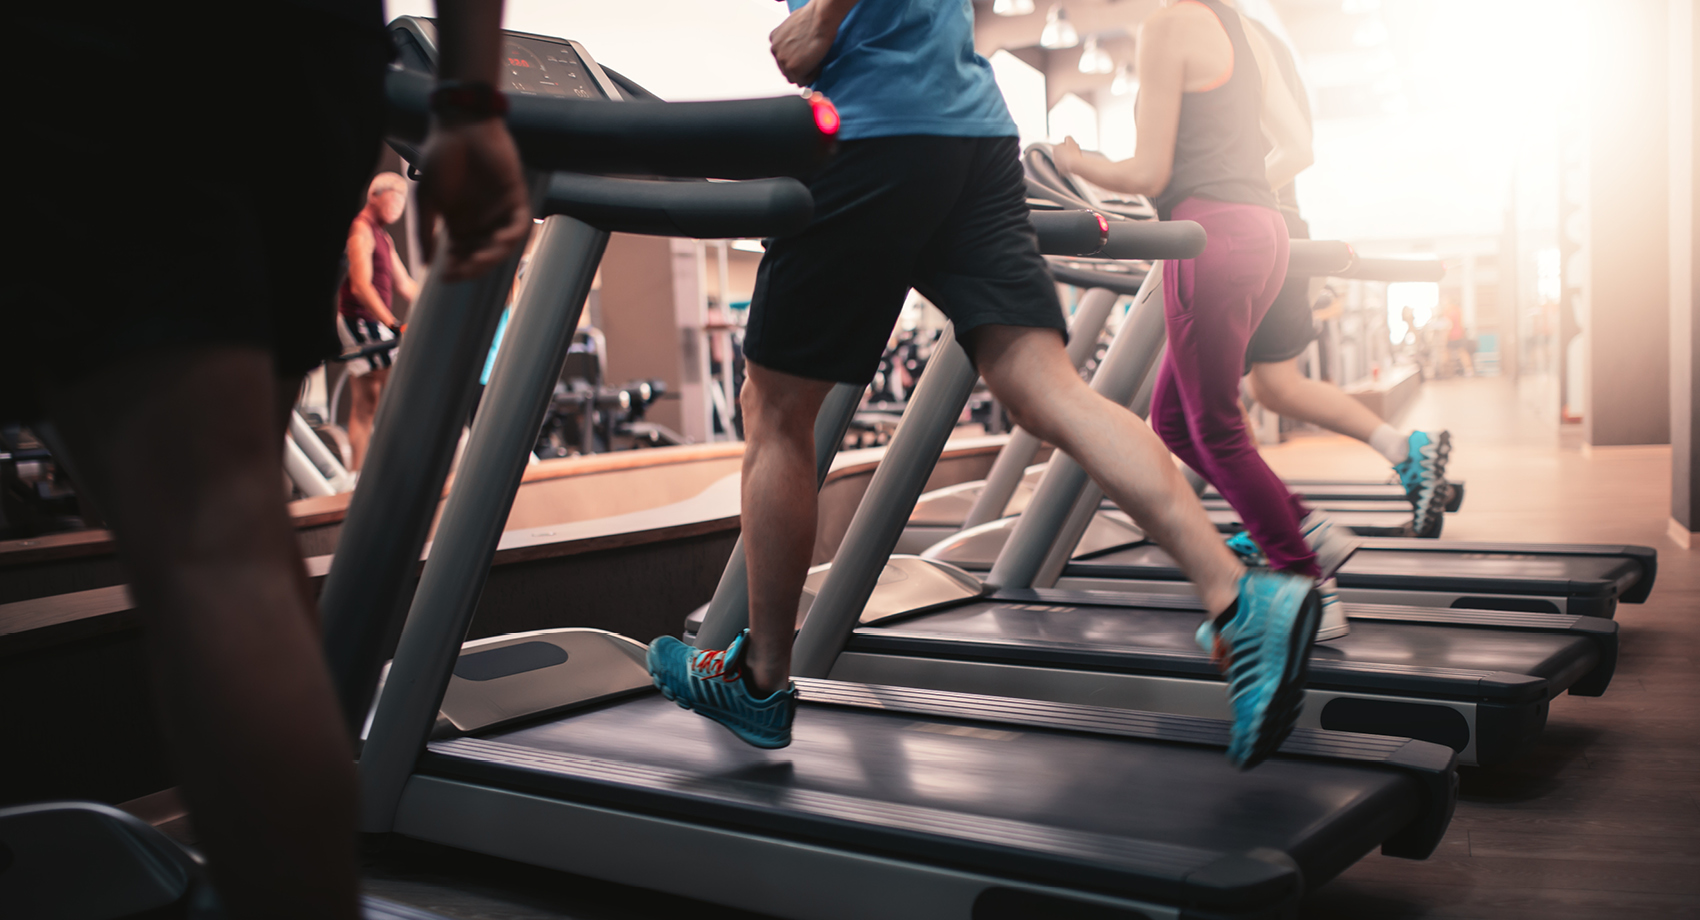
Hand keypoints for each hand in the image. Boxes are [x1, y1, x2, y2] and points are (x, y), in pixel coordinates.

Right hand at [416, 117, 531, 282]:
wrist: (460, 125)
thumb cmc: (439, 158)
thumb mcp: (427, 198)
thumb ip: (426, 230)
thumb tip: (426, 264)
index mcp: (460, 223)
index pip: (461, 255)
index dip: (456, 268)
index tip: (445, 277)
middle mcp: (481, 221)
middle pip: (482, 254)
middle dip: (473, 267)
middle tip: (461, 272)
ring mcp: (499, 210)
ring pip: (502, 244)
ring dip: (492, 256)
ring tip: (478, 261)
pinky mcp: (516, 197)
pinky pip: (519, 225)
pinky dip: (511, 236)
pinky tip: (498, 241)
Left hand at [770, 3, 835, 85]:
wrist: (819, 19)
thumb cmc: (812, 18)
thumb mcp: (794, 26)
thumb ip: (791, 39)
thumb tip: (797, 46)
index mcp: (774, 39)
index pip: (782, 58)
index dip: (795, 59)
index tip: (805, 58)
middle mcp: (775, 50)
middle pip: (785, 69)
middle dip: (799, 68)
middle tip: (812, 63)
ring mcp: (783, 61)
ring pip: (792, 77)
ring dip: (804, 73)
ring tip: (815, 63)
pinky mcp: (793, 69)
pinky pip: (802, 82)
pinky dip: (811, 77)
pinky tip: (817, 66)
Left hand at [1053, 136, 1083, 172]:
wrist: (1074, 165)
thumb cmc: (1073, 152)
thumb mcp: (1070, 140)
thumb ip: (1067, 137)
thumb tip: (1066, 138)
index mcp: (1055, 148)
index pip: (1063, 145)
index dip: (1070, 145)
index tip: (1074, 147)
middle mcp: (1054, 156)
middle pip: (1063, 152)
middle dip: (1069, 151)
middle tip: (1075, 152)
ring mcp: (1056, 164)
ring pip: (1064, 158)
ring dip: (1069, 157)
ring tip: (1075, 158)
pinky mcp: (1060, 170)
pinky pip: (1065, 165)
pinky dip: (1069, 164)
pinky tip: (1073, 164)